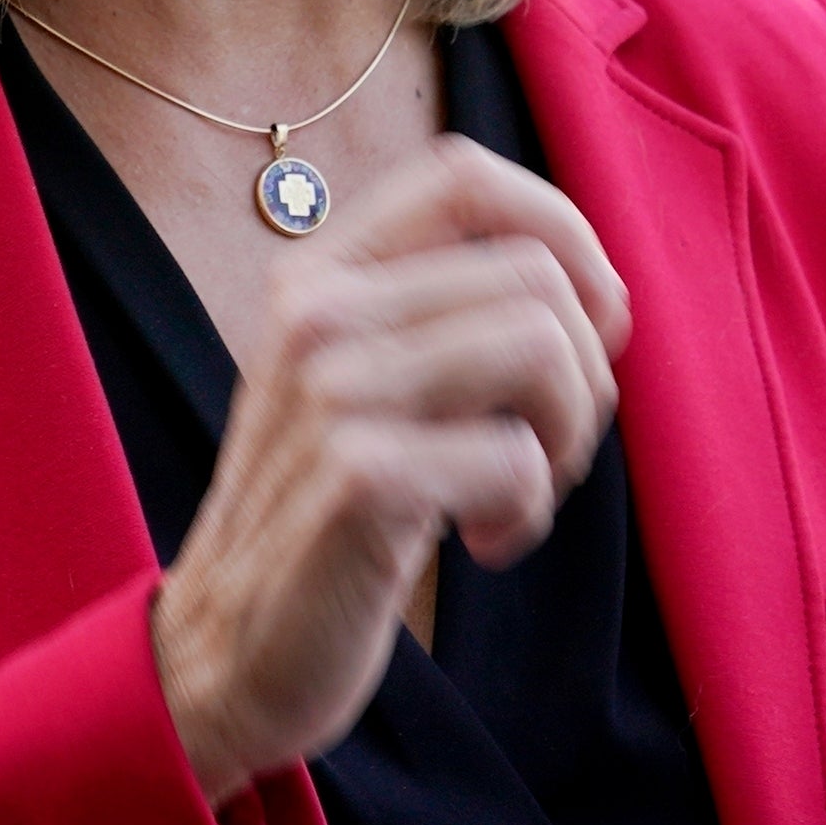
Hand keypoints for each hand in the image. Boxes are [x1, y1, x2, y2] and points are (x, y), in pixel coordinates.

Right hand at [151, 139, 630, 803]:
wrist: (225, 650)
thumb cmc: (330, 508)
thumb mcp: (370, 379)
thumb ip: (449, 311)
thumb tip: (600, 290)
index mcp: (321, 273)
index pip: (464, 174)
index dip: (564, 233)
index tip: (586, 323)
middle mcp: (316, 313)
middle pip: (537, 276)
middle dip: (585, 371)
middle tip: (546, 449)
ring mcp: (330, 392)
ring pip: (544, 348)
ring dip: (566, 438)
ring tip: (518, 493)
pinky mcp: (358, 478)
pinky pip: (517, 457)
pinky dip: (529, 511)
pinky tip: (480, 544)